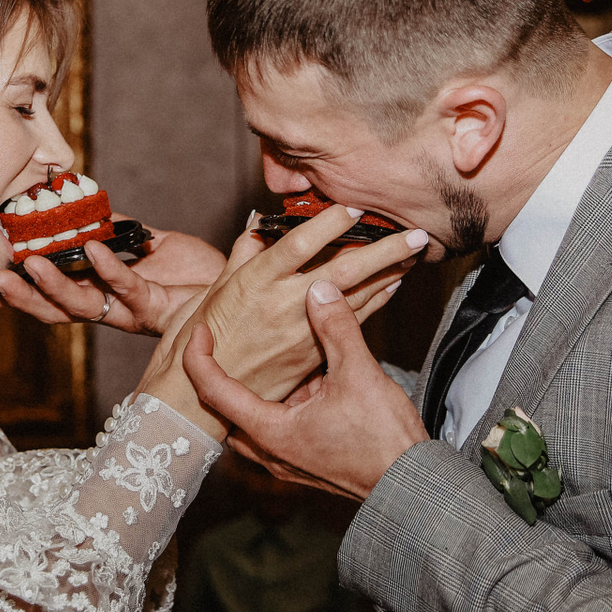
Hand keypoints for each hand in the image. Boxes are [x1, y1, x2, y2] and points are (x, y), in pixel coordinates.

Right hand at [0, 223, 223, 336]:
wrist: (238, 283)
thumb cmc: (196, 270)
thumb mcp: (148, 244)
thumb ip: (117, 231)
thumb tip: (88, 208)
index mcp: (102, 295)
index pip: (52, 298)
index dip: (21, 293)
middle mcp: (110, 310)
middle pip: (55, 311)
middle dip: (22, 297)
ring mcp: (130, 312)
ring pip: (81, 306)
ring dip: (52, 286)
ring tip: (29, 264)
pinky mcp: (155, 307)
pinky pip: (125, 288)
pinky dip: (107, 267)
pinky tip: (92, 248)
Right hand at [149, 205, 422, 401]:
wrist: (196, 402)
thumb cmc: (201, 342)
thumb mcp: (211, 291)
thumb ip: (240, 255)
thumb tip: (258, 223)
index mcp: (254, 284)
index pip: (298, 245)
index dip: (329, 225)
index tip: (354, 209)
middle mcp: (282, 308)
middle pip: (343, 271)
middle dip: (383, 251)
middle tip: (415, 234)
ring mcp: (301, 334)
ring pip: (355, 298)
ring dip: (387, 274)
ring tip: (414, 254)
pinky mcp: (311, 356)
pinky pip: (351, 325)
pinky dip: (374, 302)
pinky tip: (391, 286)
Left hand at [184, 275, 427, 500]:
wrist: (412, 486)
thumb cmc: (385, 440)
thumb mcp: (359, 374)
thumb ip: (336, 329)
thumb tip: (320, 289)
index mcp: (271, 432)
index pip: (214, 392)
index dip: (199, 358)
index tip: (200, 332)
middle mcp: (271, 452)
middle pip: (227, 409)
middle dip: (224, 374)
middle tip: (223, 343)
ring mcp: (288, 461)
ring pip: (255, 418)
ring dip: (260, 388)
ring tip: (266, 354)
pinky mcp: (306, 461)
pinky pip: (279, 427)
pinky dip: (283, 401)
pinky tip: (305, 378)